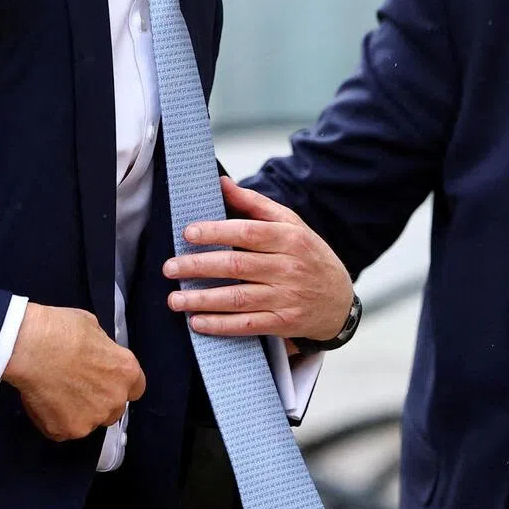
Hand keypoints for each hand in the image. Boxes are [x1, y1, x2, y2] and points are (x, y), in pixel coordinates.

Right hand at [3, 303, 145, 441]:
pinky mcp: (66, 431)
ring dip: (77, 412)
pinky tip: (44, 401)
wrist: (32, 348)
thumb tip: (98, 355)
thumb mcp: (94, 329)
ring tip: (56, 392)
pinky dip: (54, 420)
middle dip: (99, 402)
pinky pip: (62, 430)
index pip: (135, 389)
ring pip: (88, 421)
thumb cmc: (61, 331)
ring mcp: (91, 419)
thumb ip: (103, 350)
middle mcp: (114, 399)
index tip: (107, 382)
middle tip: (77, 387)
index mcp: (126, 372)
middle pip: (113, 410)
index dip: (120, 385)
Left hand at [164, 177, 354, 341]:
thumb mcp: (291, 224)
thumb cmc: (308, 256)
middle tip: (169, 267)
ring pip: (238, 298)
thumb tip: (221, 183)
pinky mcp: (284, 323)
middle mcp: (288, 267)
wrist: (340, 301)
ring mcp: (287, 297)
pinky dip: (221, 325)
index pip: (247, 232)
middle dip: (199, 266)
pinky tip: (197, 322)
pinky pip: (247, 325)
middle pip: (237, 265)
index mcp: (289, 238)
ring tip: (175, 299)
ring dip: (203, 299)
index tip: (188, 233)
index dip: (216, 232)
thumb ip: (255, 205)